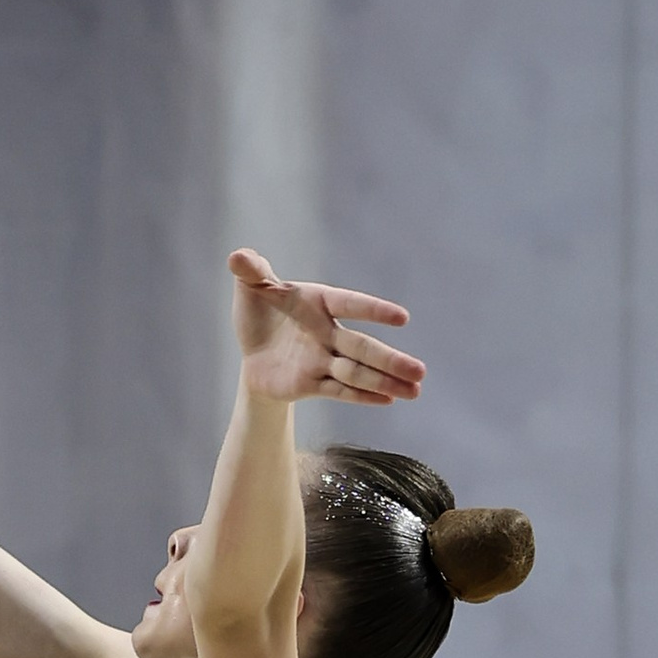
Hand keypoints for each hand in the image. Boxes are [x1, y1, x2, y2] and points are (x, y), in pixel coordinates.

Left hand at [228, 249, 423, 407]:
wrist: (254, 354)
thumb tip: (237, 257)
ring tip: (416, 391)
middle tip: (421, 371)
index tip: (402, 318)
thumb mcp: (251, 290)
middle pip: (362, 347)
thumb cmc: (259, 315)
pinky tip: (388, 400)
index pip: (349, 304)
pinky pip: (340, 391)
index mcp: (318, 303)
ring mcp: (323, 360)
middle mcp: (327, 333)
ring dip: (385, 382)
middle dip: (390, 360)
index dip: (373, 311)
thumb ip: (251, 271)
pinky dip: (362, 396)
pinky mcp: (312, 384)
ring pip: (357, 372)